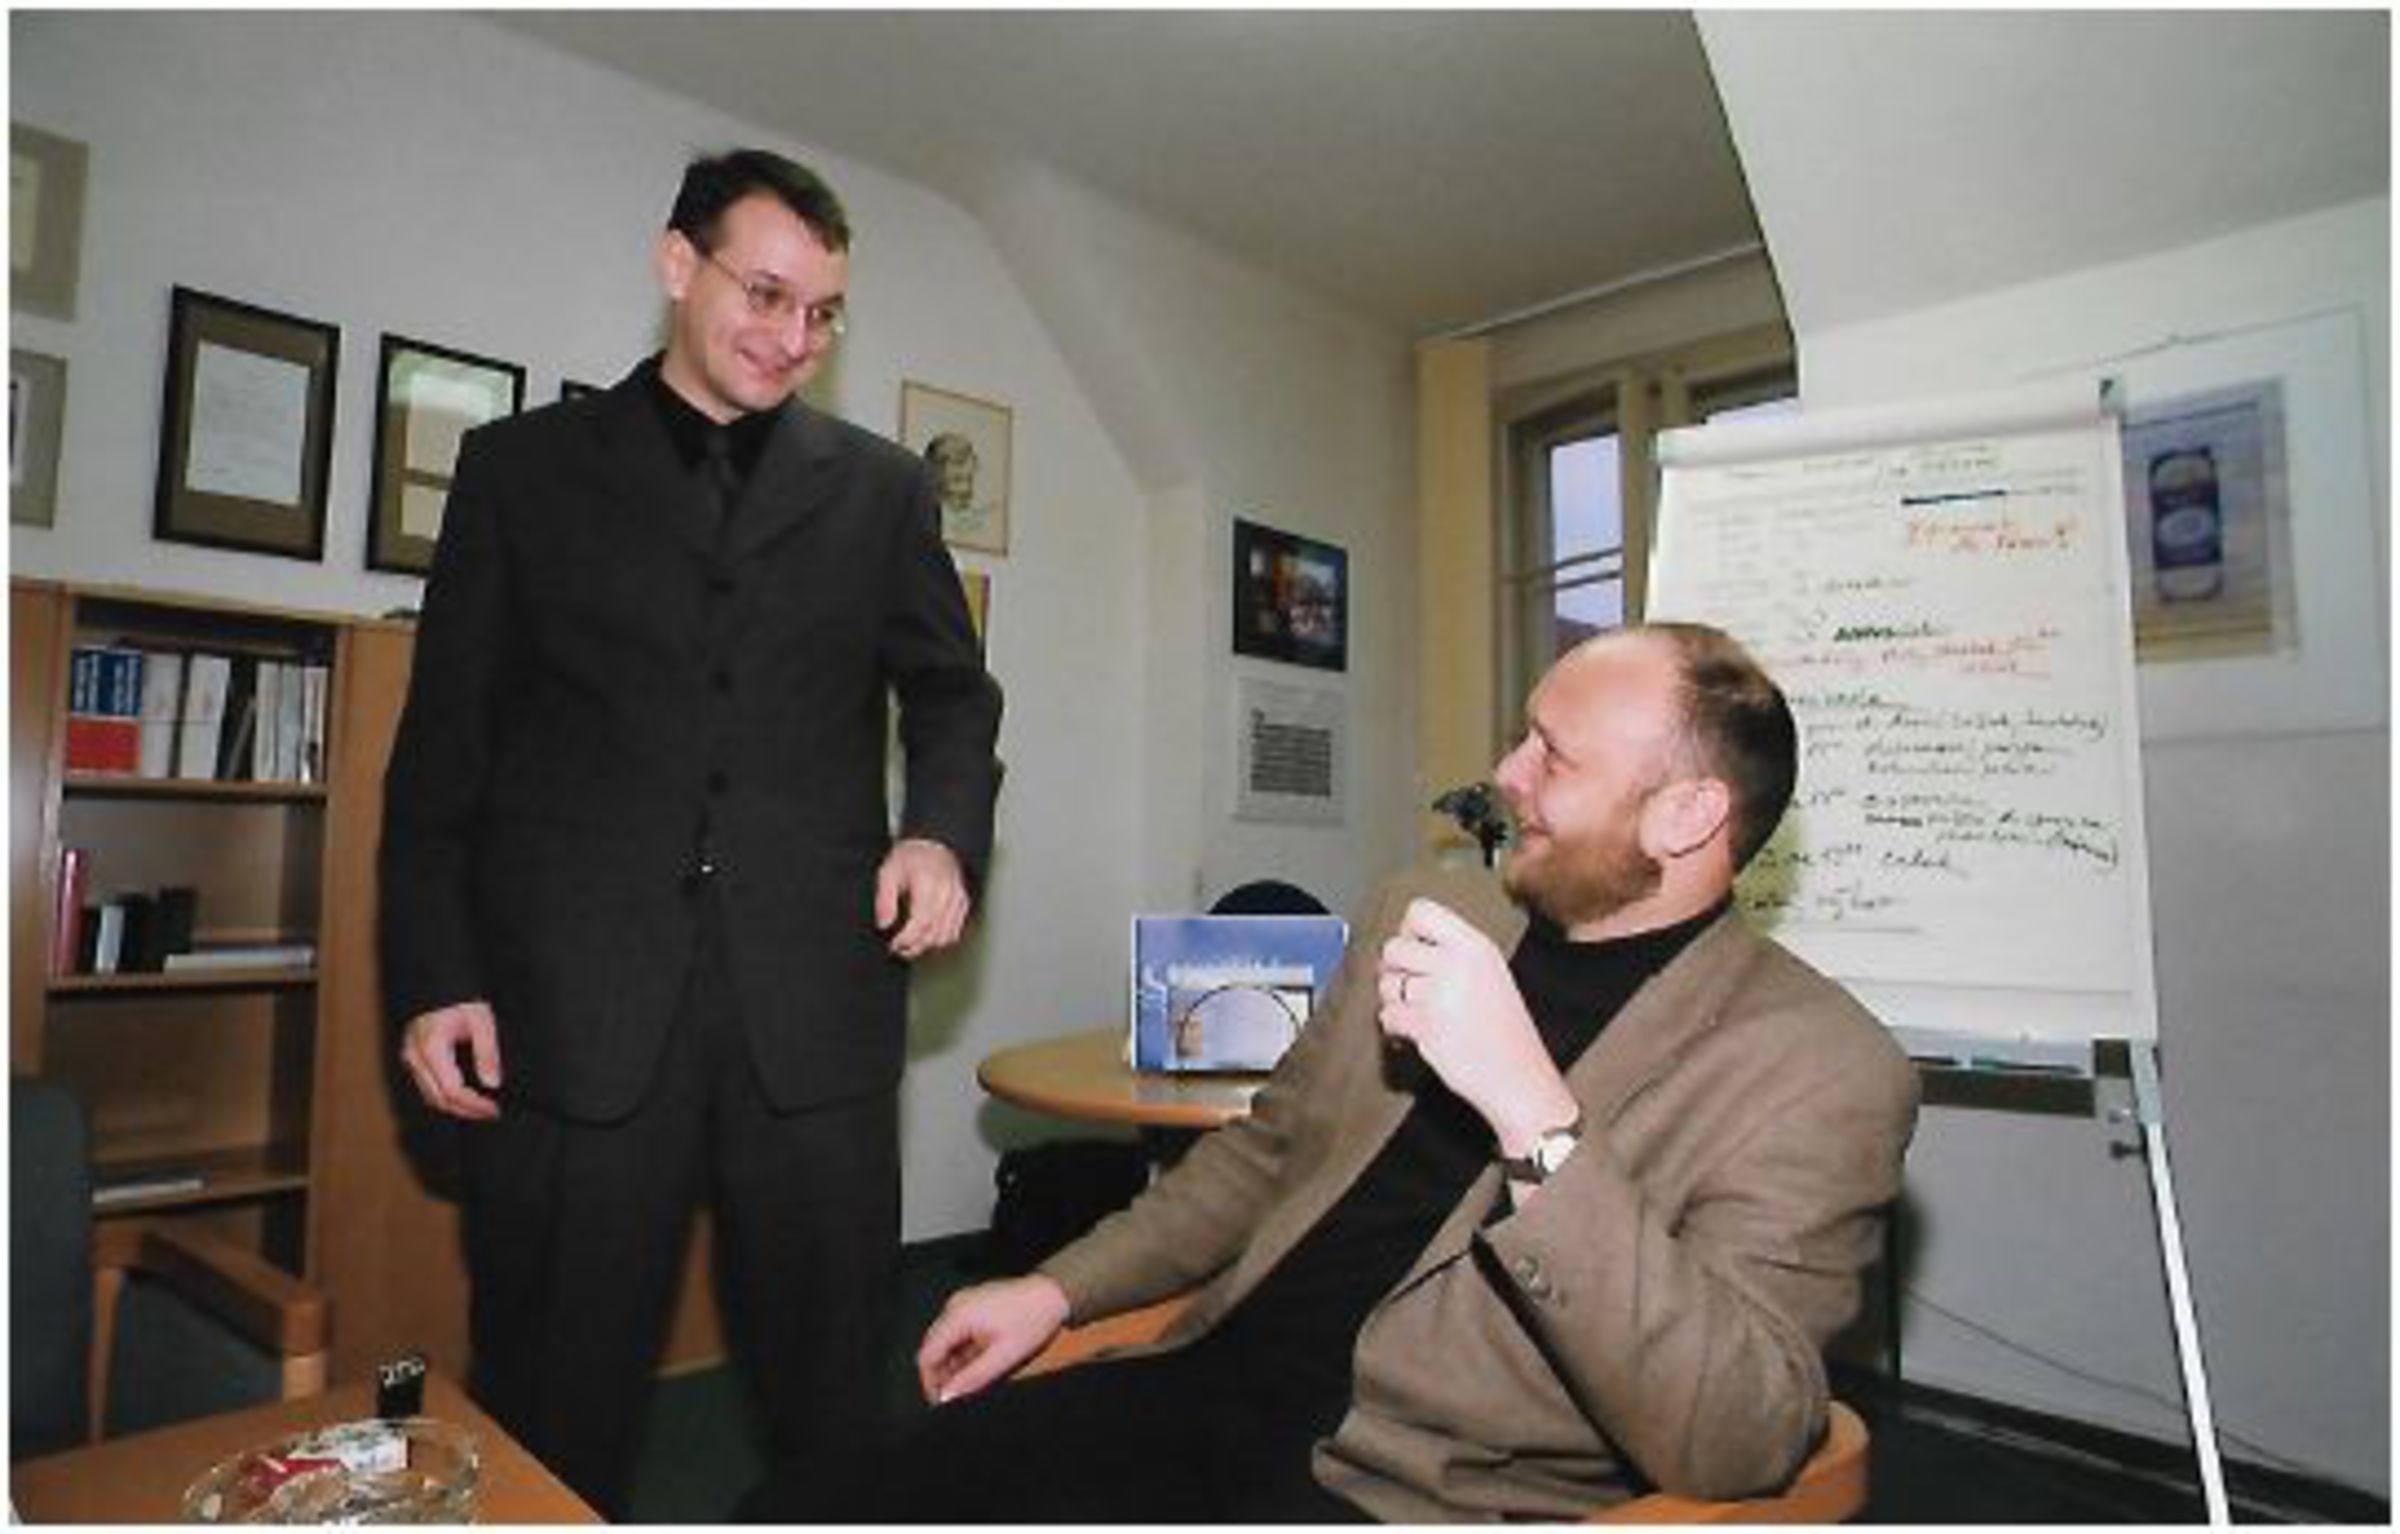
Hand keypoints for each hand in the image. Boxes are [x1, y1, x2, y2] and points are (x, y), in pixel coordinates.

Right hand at [399, 1000, 503, 1120]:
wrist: (438, 983)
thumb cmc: (462, 1000)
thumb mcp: (482, 1021)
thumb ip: (487, 1053)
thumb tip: (492, 1085)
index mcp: (431, 1047)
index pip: (452, 1090)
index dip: (474, 1104)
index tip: (495, 1108)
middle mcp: (415, 1056)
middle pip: (438, 1099)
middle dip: (467, 1110)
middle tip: (492, 1112)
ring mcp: (411, 1058)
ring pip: (431, 1096)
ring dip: (457, 1106)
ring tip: (483, 1107)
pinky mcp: (413, 1059)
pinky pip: (428, 1086)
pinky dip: (447, 1096)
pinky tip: (468, 1095)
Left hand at [875, 838, 971, 959]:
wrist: (933, 844)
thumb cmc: (911, 857)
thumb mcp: (888, 872)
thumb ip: (884, 900)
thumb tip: (884, 924)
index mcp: (928, 883)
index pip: (922, 922)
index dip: (907, 939)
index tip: (894, 943)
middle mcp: (947, 893)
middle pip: (934, 933)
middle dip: (914, 946)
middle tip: (899, 947)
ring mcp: (958, 899)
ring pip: (946, 936)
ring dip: (927, 945)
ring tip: (911, 944)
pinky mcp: (963, 904)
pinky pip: (955, 932)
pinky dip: (940, 938)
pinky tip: (926, 936)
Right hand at [916, 1275, 1070, 1404]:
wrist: (1053, 1294)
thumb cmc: (1033, 1318)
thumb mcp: (1003, 1357)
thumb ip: (972, 1379)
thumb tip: (948, 1396)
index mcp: (958, 1315)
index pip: (927, 1355)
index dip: (930, 1382)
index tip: (941, 1400)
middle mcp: (956, 1306)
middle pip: (934, 1348)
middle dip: (941, 1374)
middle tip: (956, 1396)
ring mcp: (964, 1304)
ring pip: (946, 1342)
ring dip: (954, 1364)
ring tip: (971, 1383)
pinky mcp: (974, 1306)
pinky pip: (959, 1333)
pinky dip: (963, 1351)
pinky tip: (978, 1365)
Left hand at [1377, 899, 1578, 1155]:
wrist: (1520, 1078)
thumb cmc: (1505, 1030)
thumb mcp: (1489, 974)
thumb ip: (1451, 954)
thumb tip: (1402, 945)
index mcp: (1476, 946)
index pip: (1420, 911)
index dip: (1407, 932)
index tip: (1415, 955)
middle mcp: (1457, 964)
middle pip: (1393, 948)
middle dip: (1394, 972)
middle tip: (1410, 992)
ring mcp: (1441, 995)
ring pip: (1386, 985)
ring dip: (1393, 1003)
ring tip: (1417, 1016)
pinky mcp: (1427, 1027)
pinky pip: (1387, 1016)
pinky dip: (1394, 1028)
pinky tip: (1413, 1035)